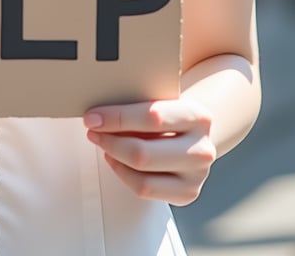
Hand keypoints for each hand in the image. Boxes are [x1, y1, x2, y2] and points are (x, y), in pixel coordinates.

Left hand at [83, 99, 216, 205]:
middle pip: (144, 152)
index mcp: (198, 116)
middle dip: (110, 141)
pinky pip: (144, 189)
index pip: (152, 117)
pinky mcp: (187, 194)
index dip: (117, 118)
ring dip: (114, 156)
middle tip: (93, 130)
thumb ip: (139, 101)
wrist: (195, 135)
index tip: (93, 116)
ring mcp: (197, 175)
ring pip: (142, 174)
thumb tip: (99, 111)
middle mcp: (202, 148)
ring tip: (103, 143)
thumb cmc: (171, 115)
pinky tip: (115, 158)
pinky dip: (123, 173)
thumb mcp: (163, 100)